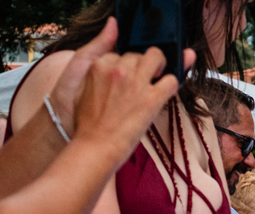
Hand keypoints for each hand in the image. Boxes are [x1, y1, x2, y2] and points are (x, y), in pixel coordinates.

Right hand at [55, 19, 183, 163]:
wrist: (94, 148)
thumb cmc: (89, 124)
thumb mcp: (82, 86)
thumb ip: (98, 59)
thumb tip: (113, 24)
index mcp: (98, 64)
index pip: (122, 53)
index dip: (129, 65)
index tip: (130, 77)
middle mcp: (118, 68)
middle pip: (140, 54)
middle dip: (144, 67)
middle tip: (142, 85)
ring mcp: (136, 83)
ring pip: (158, 59)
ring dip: (160, 69)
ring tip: (155, 85)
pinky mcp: (151, 98)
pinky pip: (172, 81)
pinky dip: (171, 86)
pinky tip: (164, 95)